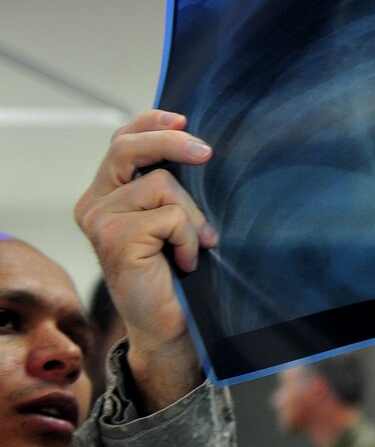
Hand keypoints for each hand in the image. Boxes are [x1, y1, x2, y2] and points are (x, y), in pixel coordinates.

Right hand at [73, 110, 216, 414]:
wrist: (171, 328)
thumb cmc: (177, 276)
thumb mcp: (175, 221)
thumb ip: (172, 188)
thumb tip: (200, 149)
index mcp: (106, 195)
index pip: (122, 142)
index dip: (151, 123)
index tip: (184, 118)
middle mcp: (94, 205)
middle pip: (129, 148)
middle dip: (172, 142)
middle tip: (208, 154)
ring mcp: (100, 222)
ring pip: (162, 185)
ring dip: (193, 216)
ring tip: (195, 246)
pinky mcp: (115, 239)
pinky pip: (169, 216)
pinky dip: (189, 237)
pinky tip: (185, 262)